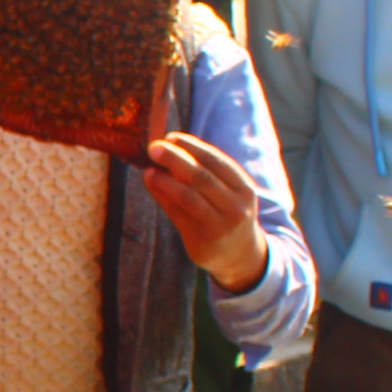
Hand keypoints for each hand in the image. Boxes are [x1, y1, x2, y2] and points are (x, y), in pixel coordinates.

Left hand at [143, 131, 268, 290]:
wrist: (240, 254)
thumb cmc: (228, 213)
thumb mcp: (229, 192)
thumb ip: (206, 173)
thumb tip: (170, 148)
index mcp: (243, 188)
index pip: (216, 161)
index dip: (192, 147)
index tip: (171, 137)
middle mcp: (235, 206)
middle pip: (201, 177)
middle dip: (175, 159)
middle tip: (154, 147)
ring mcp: (219, 225)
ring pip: (188, 197)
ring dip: (165, 180)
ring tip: (148, 169)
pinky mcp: (202, 240)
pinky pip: (178, 214)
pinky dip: (163, 196)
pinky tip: (152, 183)